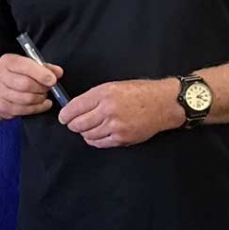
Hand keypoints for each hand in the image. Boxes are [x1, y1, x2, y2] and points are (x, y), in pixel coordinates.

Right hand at [0, 53, 63, 118]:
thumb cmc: (16, 75)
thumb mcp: (29, 65)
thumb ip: (45, 67)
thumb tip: (57, 72)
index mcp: (7, 62)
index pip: (25, 66)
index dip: (41, 74)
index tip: (52, 80)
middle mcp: (0, 76)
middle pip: (26, 84)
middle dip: (42, 88)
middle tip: (48, 87)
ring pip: (26, 99)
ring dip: (40, 98)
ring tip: (43, 95)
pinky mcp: (2, 107)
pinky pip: (24, 110)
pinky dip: (38, 108)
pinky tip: (43, 103)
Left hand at [58, 79, 182, 147]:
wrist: (164, 103)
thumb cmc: (140, 92)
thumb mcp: (113, 86)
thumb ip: (94, 97)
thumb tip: (74, 108)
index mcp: (104, 93)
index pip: (74, 107)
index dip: (65, 114)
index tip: (64, 117)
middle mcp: (108, 110)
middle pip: (78, 124)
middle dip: (72, 124)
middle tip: (73, 123)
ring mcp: (115, 126)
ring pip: (87, 134)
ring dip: (84, 132)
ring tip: (87, 127)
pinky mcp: (122, 138)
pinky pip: (99, 143)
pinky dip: (94, 139)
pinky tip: (96, 134)